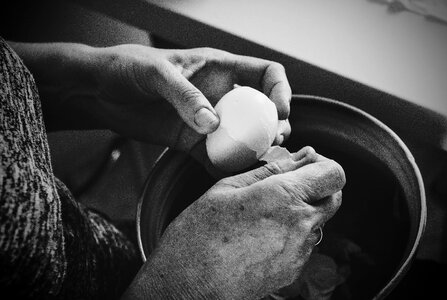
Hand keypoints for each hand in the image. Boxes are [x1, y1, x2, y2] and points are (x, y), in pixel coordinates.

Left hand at [84, 45, 291, 152]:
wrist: (99, 91)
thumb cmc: (127, 68)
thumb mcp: (155, 74)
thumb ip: (184, 96)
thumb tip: (212, 126)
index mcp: (220, 68)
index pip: (266, 73)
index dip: (281, 90)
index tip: (280, 112)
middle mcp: (220, 96)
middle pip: (262, 110)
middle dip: (275, 126)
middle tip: (274, 142)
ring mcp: (207, 121)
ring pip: (244, 137)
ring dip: (256, 150)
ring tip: (259, 163)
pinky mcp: (192, 142)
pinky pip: (217, 158)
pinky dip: (226, 168)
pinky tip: (231, 178)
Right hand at [123, 147, 345, 299]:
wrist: (188, 288)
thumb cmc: (198, 234)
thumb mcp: (227, 188)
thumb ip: (270, 169)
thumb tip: (300, 157)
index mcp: (285, 197)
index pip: (334, 174)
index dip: (323, 164)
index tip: (303, 164)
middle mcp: (301, 225)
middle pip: (334, 198)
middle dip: (318, 186)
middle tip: (288, 184)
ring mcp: (299, 252)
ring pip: (320, 221)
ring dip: (304, 210)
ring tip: (267, 212)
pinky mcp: (292, 271)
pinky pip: (305, 243)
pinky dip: (293, 233)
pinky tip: (262, 234)